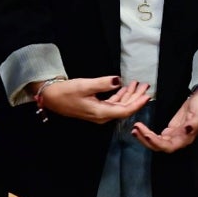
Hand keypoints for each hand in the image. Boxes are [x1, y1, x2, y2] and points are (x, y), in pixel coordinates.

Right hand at [32, 76, 149, 123]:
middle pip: (124, 108)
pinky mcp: (95, 109)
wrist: (50, 98)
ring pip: (119, 105)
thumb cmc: (66, 92)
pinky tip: (124, 88)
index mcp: (101, 112)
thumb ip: (103, 83)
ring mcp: (99, 113)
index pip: (125, 110)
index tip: (147, 95)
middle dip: (136, 97)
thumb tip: (118, 80)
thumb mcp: (85, 85)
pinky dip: (120, 95)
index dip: (138, 103)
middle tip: (145, 85)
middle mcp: (102, 116)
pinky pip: (112, 104)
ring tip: (138, 84)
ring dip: (129, 95)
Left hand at [131, 84, 197, 152]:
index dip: (156, 143)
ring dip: (144, 137)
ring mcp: (174, 135)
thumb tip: (188, 130)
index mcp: (186, 138)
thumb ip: (194, 123)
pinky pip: (157, 135)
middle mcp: (179, 140)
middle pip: (159, 146)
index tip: (146, 134)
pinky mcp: (171, 129)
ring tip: (135, 128)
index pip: (168, 146)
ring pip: (156, 141)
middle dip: (146, 139)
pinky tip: (140, 127)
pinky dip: (148, 132)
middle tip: (135, 129)